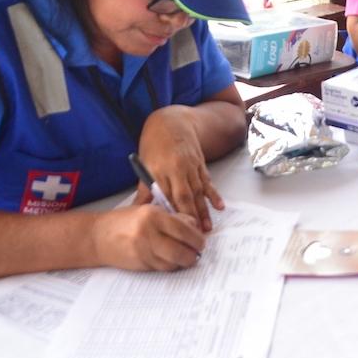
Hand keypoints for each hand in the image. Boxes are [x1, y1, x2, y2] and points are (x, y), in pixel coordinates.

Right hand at [91, 204, 205, 271]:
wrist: (96, 236)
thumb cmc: (125, 221)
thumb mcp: (149, 210)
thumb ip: (173, 217)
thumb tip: (195, 227)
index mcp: (153, 216)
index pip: (184, 229)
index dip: (197, 238)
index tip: (202, 241)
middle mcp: (148, 233)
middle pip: (181, 250)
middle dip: (194, 253)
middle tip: (198, 251)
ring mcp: (142, 250)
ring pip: (173, 262)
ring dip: (184, 261)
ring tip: (188, 257)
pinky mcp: (139, 263)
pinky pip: (162, 268)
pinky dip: (172, 266)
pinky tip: (174, 261)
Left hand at [138, 105, 224, 230]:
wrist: (172, 122)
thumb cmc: (154, 144)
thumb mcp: (144, 164)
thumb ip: (144, 189)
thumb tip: (137, 210)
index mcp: (159, 170)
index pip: (165, 197)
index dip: (172, 214)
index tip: (175, 231)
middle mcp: (176, 169)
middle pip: (184, 197)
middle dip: (190, 217)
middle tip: (195, 236)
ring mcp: (190, 167)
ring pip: (198, 192)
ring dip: (203, 211)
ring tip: (208, 228)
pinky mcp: (200, 164)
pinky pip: (208, 182)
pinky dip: (213, 195)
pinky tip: (220, 206)